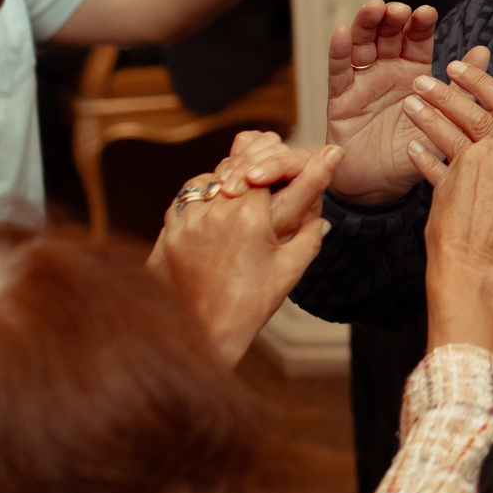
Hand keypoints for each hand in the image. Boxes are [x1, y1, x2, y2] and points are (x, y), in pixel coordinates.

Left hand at [148, 130, 343, 363]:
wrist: (203, 334)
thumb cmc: (250, 305)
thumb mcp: (289, 271)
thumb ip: (309, 237)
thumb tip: (323, 220)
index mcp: (249, 216)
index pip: (260, 166)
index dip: (270, 159)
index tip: (277, 158)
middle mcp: (215, 212)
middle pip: (230, 168)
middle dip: (246, 165)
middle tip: (256, 166)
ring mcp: (187, 222)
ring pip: (203, 182)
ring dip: (218, 181)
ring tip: (232, 190)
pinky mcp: (169, 235)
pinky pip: (181, 203)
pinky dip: (195, 200)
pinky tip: (207, 210)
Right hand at [325, 0, 440, 202]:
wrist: (383, 187)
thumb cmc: (415, 153)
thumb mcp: (444, 120)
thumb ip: (460, 87)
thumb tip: (484, 51)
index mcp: (414, 72)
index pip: (416, 40)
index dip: (420, 25)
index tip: (426, 12)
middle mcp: (387, 71)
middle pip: (387, 35)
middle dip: (392, 18)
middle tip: (399, 9)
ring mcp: (362, 82)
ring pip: (361, 45)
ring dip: (366, 25)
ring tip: (374, 9)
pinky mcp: (340, 99)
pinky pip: (338, 72)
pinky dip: (339, 51)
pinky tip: (341, 32)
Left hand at [398, 53, 492, 231]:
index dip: (481, 84)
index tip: (460, 67)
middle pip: (473, 118)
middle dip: (447, 95)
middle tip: (423, 80)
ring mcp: (480, 179)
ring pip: (452, 141)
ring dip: (430, 120)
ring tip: (410, 105)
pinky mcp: (460, 200)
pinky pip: (437, 176)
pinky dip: (424, 161)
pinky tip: (411, 148)